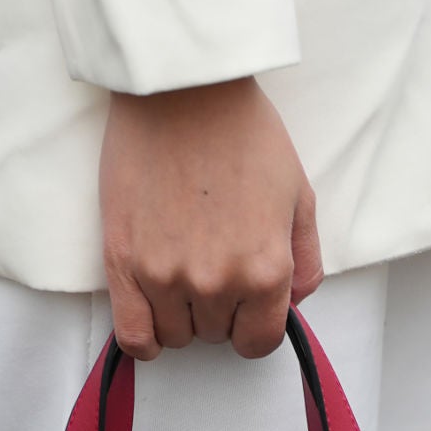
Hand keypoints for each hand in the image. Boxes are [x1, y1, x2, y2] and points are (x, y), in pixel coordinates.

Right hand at [100, 77, 323, 360]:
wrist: (182, 87)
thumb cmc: (243, 131)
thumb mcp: (299, 192)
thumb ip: (305, 259)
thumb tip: (292, 303)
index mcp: (266, 270)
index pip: (258, 342)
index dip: (254, 326)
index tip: (246, 306)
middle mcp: (217, 283)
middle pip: (217, 335)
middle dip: (219, 310)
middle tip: (213, 262)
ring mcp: (167, 276)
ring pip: (177, 336)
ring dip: (182, 314)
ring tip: (182, 269)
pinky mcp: (124, 263)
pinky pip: (134, 336)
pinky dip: (146, 338)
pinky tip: (153, 315)